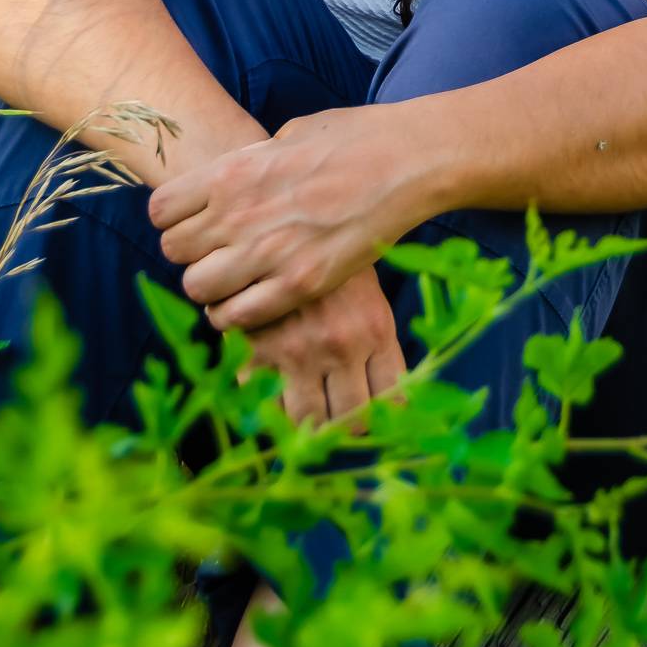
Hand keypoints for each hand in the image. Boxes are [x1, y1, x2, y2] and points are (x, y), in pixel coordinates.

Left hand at [148, 100, 441, 330]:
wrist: (407, 162)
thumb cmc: (353, 139)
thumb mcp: (290, 135)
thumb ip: (252, 163)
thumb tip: (233, 181)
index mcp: (233, 171)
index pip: (161, 210)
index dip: (174, 218)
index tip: (192, 221)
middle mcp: (240, 213)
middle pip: (174, 252)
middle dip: (191, 254)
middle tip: (215, 252)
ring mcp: (268, 252)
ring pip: (198, 289)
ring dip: (211, 287)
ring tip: (233, 280)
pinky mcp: (299, 284)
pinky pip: (237, 317)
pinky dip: (236, 315)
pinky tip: (253, 302)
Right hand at [240, 265, 408, 430]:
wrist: (277, 223)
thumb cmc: (327, 264)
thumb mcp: (367, 296)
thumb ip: (376, 344)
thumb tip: (387, 402)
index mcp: (375, 328)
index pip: (391, 401)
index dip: (381, 413)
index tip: (370, 411)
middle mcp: (340, 344)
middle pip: (350, 420)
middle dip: (345, 423)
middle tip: (335, 413)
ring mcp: (296, 351)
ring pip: (309, 422)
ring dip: (309, 423)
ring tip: (305, 405)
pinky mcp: (255, 351)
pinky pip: (265, 407)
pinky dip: (269, 409)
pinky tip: (273, 391)